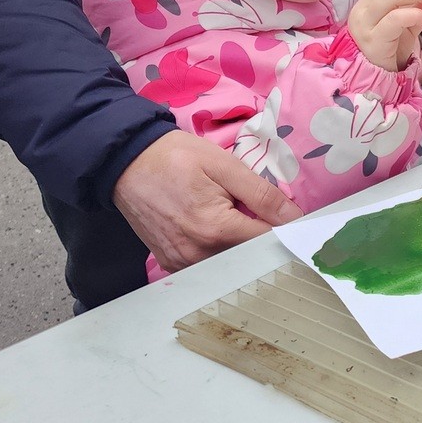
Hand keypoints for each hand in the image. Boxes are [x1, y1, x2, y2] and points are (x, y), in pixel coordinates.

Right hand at [112, 130, 302, 272]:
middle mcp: (198, 255)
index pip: (268, 241)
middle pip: (250, 255)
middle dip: (260, 235)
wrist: (126, 162)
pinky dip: (218, 248)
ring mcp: (182, 264)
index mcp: (216, 230)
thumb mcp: (224, 166)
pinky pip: (207, 264)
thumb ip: (261, 194)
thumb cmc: (176, 157)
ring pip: (230, 262)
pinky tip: (213, 226)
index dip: (285, 228)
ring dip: (239, 243)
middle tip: (258, 211)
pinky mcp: (171, 264)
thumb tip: (295, 217)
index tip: (292, 217)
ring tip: (231, 215)